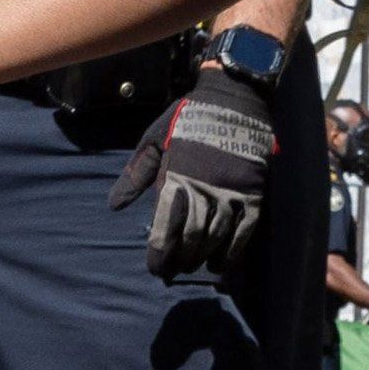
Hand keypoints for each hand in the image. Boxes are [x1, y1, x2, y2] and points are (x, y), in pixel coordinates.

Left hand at [108, 65, 276, 279]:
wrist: (235, 97)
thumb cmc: (188, 118)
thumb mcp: (155, 139)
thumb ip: (136, 174)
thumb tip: (115, 206)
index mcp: (176, 175)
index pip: (165, 225)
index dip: (160, 252)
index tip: (155, 267)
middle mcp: (204, 187)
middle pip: (190, 236)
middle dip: (179, 259)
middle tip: (172, 272)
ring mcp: (231, 191)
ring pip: (215, 236)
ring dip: (202, 258)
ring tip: (192, 268)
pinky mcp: (253, 192)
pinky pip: (244, 230)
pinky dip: (232, 252)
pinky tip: (220, 264)